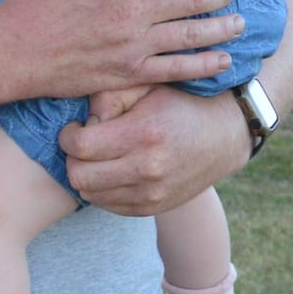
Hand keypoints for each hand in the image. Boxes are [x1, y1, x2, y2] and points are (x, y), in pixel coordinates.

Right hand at [0, 0, 238, 103]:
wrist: (15, 50)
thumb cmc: (35, 0)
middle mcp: (133, 9)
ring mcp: (134, 44)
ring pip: (191, 34)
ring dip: (221, 27)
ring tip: (238, 22)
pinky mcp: (129, 73)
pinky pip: (175, 70)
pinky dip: (203, 66)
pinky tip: (223, 61)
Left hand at [60, 85, 249, 215]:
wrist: (225, 134)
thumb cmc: (180, 102)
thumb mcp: (147, 85)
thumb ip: (108, 97)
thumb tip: (82, 121)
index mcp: (143, 133)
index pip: (79, 146)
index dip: (67, 136)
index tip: (73, 128)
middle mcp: (147, 169)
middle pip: (79, 176)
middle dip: (72, 158)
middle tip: (81, 144)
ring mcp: (151, 193)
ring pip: (90, 194)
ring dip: (86, 175)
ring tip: (97, 157)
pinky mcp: (154, 208)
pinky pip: (108, 206)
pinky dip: (102, 190)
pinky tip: (111, 171)